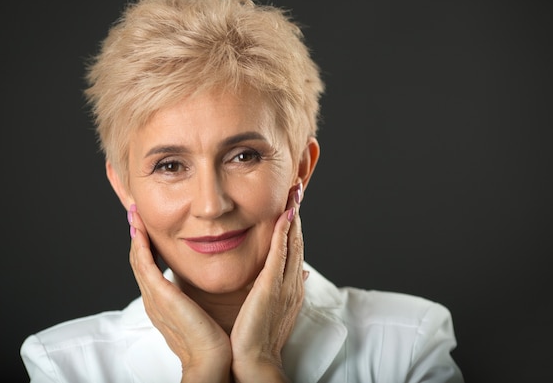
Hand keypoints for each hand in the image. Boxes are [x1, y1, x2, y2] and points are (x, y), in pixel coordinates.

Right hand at [128, 205, 231, 382]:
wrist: (211, 361)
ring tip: (134, 213)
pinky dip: (140, 247)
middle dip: (135, 234)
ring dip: (135, 234)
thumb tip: (202, 281)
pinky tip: (140, 231)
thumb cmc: (210, 339)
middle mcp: (153, 299)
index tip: (145, 223)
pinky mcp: (161, 298)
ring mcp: (154, 298)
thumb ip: (194, 295)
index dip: (144, 244)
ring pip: (138, 259)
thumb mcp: (198, 311)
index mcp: (161, 302)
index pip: (148, 266)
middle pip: (137, 259)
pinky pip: (145, 267)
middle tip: (134, 211)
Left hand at [229, 183, 306, 382]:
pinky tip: (285, 215)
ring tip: (294, 194)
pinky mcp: (271, 288)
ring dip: (294, 217)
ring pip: (293, 243)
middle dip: (298, 214)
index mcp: (290, 288)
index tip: (292, 205)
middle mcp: (292, 284)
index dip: (295, 226)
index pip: (294, 250)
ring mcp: (284, 285)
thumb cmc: (255, 339)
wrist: (254, 362)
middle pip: (298, 241)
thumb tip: (284, 276)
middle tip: (297, 190)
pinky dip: (285, 233)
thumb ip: (273, 290)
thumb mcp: (268, 310)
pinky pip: (280, 255)